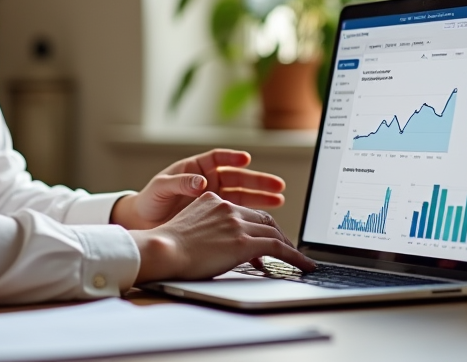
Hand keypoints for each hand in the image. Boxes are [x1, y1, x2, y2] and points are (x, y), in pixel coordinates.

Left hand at [110, 148, 285, 229]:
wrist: (143, 224)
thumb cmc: (149, 201)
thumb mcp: (161, 188)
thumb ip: (180, 184)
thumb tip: (201, 182)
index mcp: (196, 168)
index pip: (219, 158)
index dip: (233, 157)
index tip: (245, 159)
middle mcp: (209, 181)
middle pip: (238, 178)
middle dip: (257, 181)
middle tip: (276, 185)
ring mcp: (214, 199)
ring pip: (242, 196)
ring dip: (260, 198)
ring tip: (279, 200)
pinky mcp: (216, 217)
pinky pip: (237, 215)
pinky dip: (250, 217)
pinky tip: (263, 220)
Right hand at [128, 192, 315, 282]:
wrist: (163, 250)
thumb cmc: (168, 248)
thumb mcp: (190, 227)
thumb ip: (209, 229)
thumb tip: (221, 245)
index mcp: (213, 200)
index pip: (245, 211)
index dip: (260, 224)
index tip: (268, 235)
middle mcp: (227, 207)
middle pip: (263, 218)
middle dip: (278, 233)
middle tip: (289, 247)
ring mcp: (236, 222)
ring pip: (273, 231)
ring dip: (290, 246)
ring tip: (300, 259)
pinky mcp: (244, 240)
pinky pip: (278, 246)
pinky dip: (294, 256)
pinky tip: (303, 265)